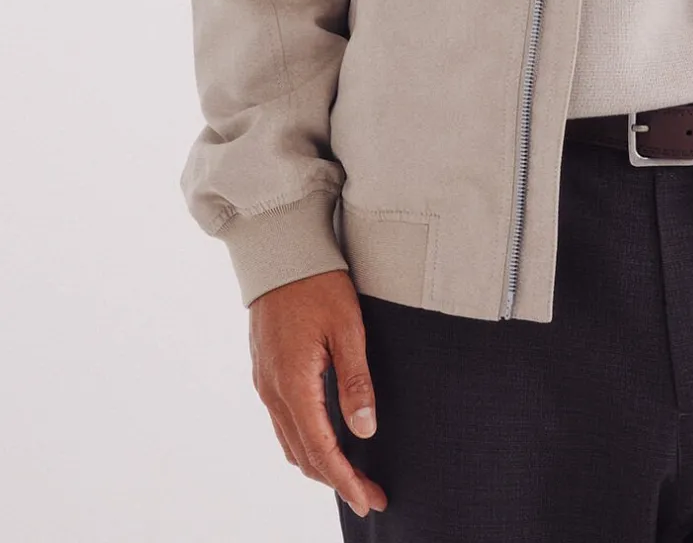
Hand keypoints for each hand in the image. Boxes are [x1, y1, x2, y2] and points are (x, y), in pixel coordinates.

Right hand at [249, 269, 387, 519]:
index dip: (345, 480)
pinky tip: (325, 441)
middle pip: (303, 455)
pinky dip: (305, 443)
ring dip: (319, 465)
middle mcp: (273, 390)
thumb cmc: (318, 283)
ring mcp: (265, 383)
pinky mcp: (265, 372)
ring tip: (352, 476)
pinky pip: (283, 423)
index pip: (320, 449)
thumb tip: (364, 430)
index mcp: (293, 383)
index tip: (368, 499)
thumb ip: (355, 381)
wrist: (279, 251)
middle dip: (337, 480)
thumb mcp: (348, 327)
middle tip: (370, 494)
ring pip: (290, 442)